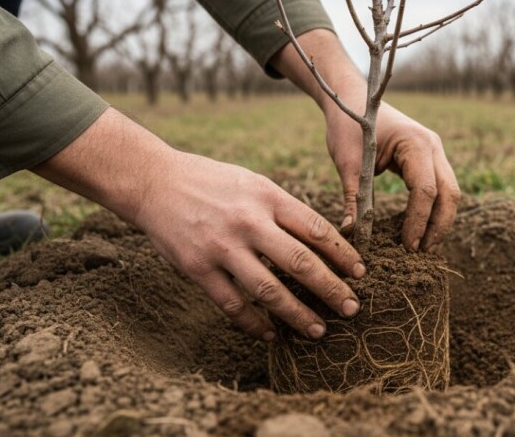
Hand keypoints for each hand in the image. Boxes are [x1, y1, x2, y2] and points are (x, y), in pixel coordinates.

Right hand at [35, 108, 363, 340]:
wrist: (155, 180)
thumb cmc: (212, 182)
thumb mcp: (253, 183)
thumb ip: (284, 210)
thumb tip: (321, 242)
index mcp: (268, 196)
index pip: (317, 229)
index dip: (343, 255)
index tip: (360, 273)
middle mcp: (249, 221)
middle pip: (301, 262)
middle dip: (331, 289)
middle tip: (351, 308)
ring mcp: (222, 246)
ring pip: (269, 290)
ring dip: (298, 314)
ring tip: (318, 330)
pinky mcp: (197, 267)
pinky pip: (232, 304)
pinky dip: (255, 323)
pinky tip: (271, 333)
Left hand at [269, 29, 461, 251]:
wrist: (353, 99)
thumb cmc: (348, 126)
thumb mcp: (347, 162)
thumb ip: (353, 197)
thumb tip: (351, 232)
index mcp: (416, 143)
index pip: (426, 190)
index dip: (418, 221)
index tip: (406, 246)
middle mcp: (433, 146)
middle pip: (449, 194)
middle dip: (438, 226)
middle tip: (420, 253)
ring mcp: (435, 151)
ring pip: (450, 192)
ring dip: (439, 221)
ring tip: (422, 247)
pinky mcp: (429, 158)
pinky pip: (440, 187)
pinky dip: (434, 209)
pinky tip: (420, 229)